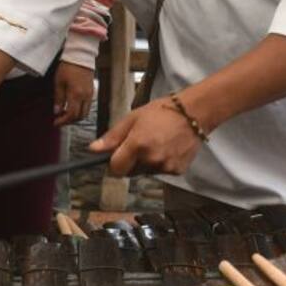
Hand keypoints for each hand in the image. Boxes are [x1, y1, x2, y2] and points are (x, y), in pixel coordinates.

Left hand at [53, 61, 94, 125]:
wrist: (80, 56)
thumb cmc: (68, 67)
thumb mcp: (59, 82)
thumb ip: (58, 98)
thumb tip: (57, 111)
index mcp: (76, 94)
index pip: (71, 114)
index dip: (63, 121)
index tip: (56, 122)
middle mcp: (85, 96)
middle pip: (80, 116)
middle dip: (70, 121)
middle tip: (60, 120)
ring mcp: (90, 94)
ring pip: (85, 112)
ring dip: (75, 116)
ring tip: (65, 114)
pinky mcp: (92, 91)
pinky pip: (87, 106)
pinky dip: (80, 110)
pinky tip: (72, 106)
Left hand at [89, 98, 204, 176]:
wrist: (192, 114)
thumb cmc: (161, 112)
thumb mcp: (132, 119)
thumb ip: (112, 137)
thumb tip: (93, 149)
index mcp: (137, 145)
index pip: (116, 169)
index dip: (113, 164)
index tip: (116, 157)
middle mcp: (151, 159)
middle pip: (130, 172)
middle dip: (130, 162)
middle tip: (139, 144)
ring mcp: (165, 166)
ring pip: (145, 172)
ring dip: (145, 164)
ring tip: (155, 144)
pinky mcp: (177, 170)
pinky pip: (161, 172)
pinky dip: (160, 164)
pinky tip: (166, 149)